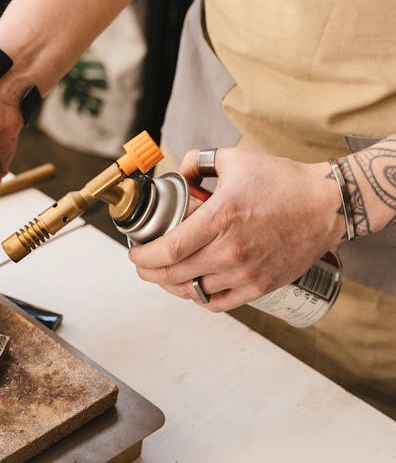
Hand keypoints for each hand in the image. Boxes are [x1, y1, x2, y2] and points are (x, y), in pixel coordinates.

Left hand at [128, 147, 344, 310]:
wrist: (327, 205)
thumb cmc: (283, 181)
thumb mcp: (235, 159)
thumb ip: (197, 161)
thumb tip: (177, 172)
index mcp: (220, 218)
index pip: (167, 249)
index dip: (142, 257)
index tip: (134, 253)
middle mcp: (230, 250)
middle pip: (173, 275)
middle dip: (149, 273)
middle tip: (143, 265)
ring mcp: (245, 272)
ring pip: (193, 291)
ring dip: (172, 286)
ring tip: (166, 275)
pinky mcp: (260, 286)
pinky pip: (218, 303)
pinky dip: (200, 298)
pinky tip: (194, 288)